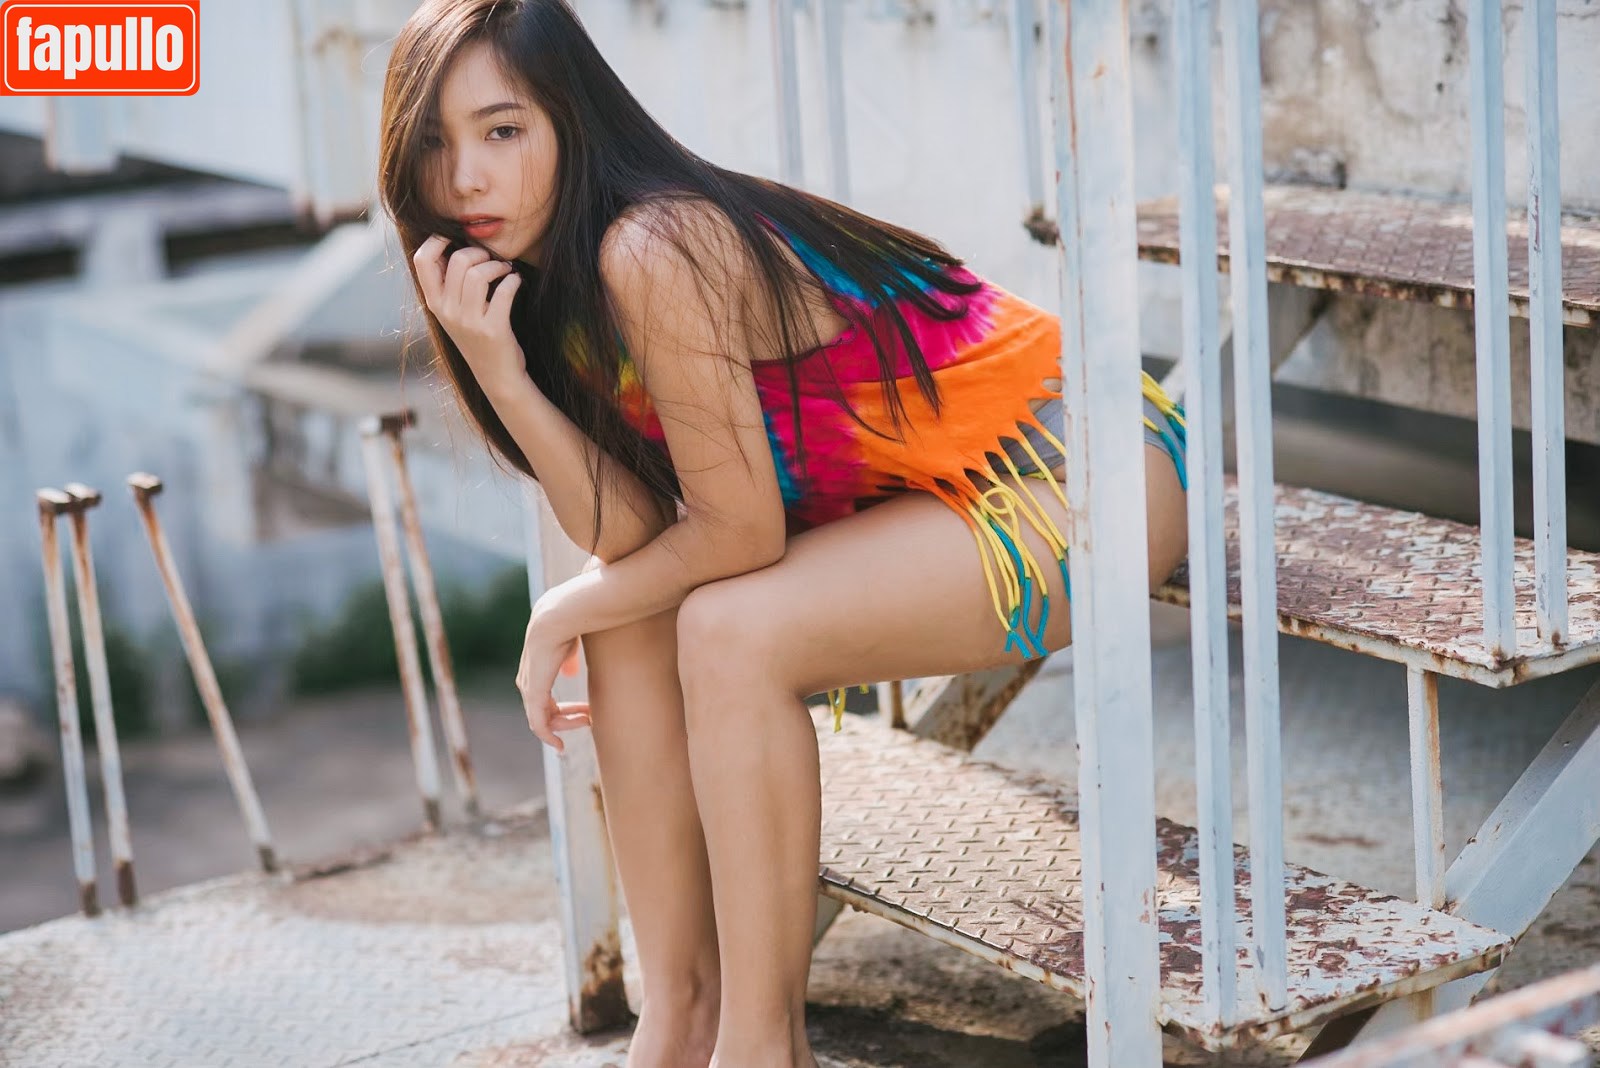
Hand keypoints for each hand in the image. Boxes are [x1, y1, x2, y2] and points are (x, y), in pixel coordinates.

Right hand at [412, 234, 524, 386]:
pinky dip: (513, 280)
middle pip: (458, 261)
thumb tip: (453, 244)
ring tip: (506, 270)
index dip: (437, 240)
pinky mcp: (493, 329)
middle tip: (492, 259)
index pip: (421, 260)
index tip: (456, 238)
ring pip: (479, 274)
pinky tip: (516, 281)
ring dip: (498, 265)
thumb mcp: (453, 313)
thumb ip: (449, 285)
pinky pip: (503, 291)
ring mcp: (469, 322)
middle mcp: (447, 311)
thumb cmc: (477, 337)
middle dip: (480, 252)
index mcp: (434, 303)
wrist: (496, 375)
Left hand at [515, 604, 590, 751]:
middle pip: (545, 711)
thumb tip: (569, 671)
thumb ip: (568, 661)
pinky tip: (559, 744)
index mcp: (535, 670)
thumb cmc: (568, 626)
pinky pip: (538, 725)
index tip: (586, 711)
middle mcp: (527, 681)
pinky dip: (548, 737)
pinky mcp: (534, 695)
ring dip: (564, 725)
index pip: (545, 697)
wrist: (558, 618)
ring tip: (586, 723)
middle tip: (589, 719)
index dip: (565, 708)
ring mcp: (529, 689)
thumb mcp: (569, 646)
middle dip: (568, 717)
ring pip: (542, 720)